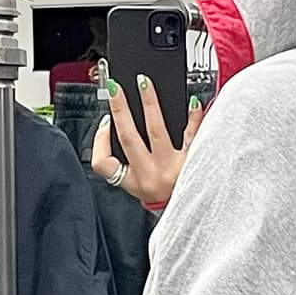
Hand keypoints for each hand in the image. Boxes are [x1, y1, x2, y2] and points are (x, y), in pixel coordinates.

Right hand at [91, 75, 204, 207]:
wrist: (195, 210)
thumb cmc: (165, 194)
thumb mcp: (137, 185)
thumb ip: (124, 161)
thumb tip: (115, 124)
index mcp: (133, 181)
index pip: (104, 163)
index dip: (100, 141)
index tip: (104, 121)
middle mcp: (151, 176)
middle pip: (129, 137)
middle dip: (120, 109)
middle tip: (115, 88)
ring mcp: (172, 169)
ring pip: (156, 130)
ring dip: (149, 103)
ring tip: (144, 84)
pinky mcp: (193, 162)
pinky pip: (191, 136)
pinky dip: (193, 118)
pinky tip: (193, 103)